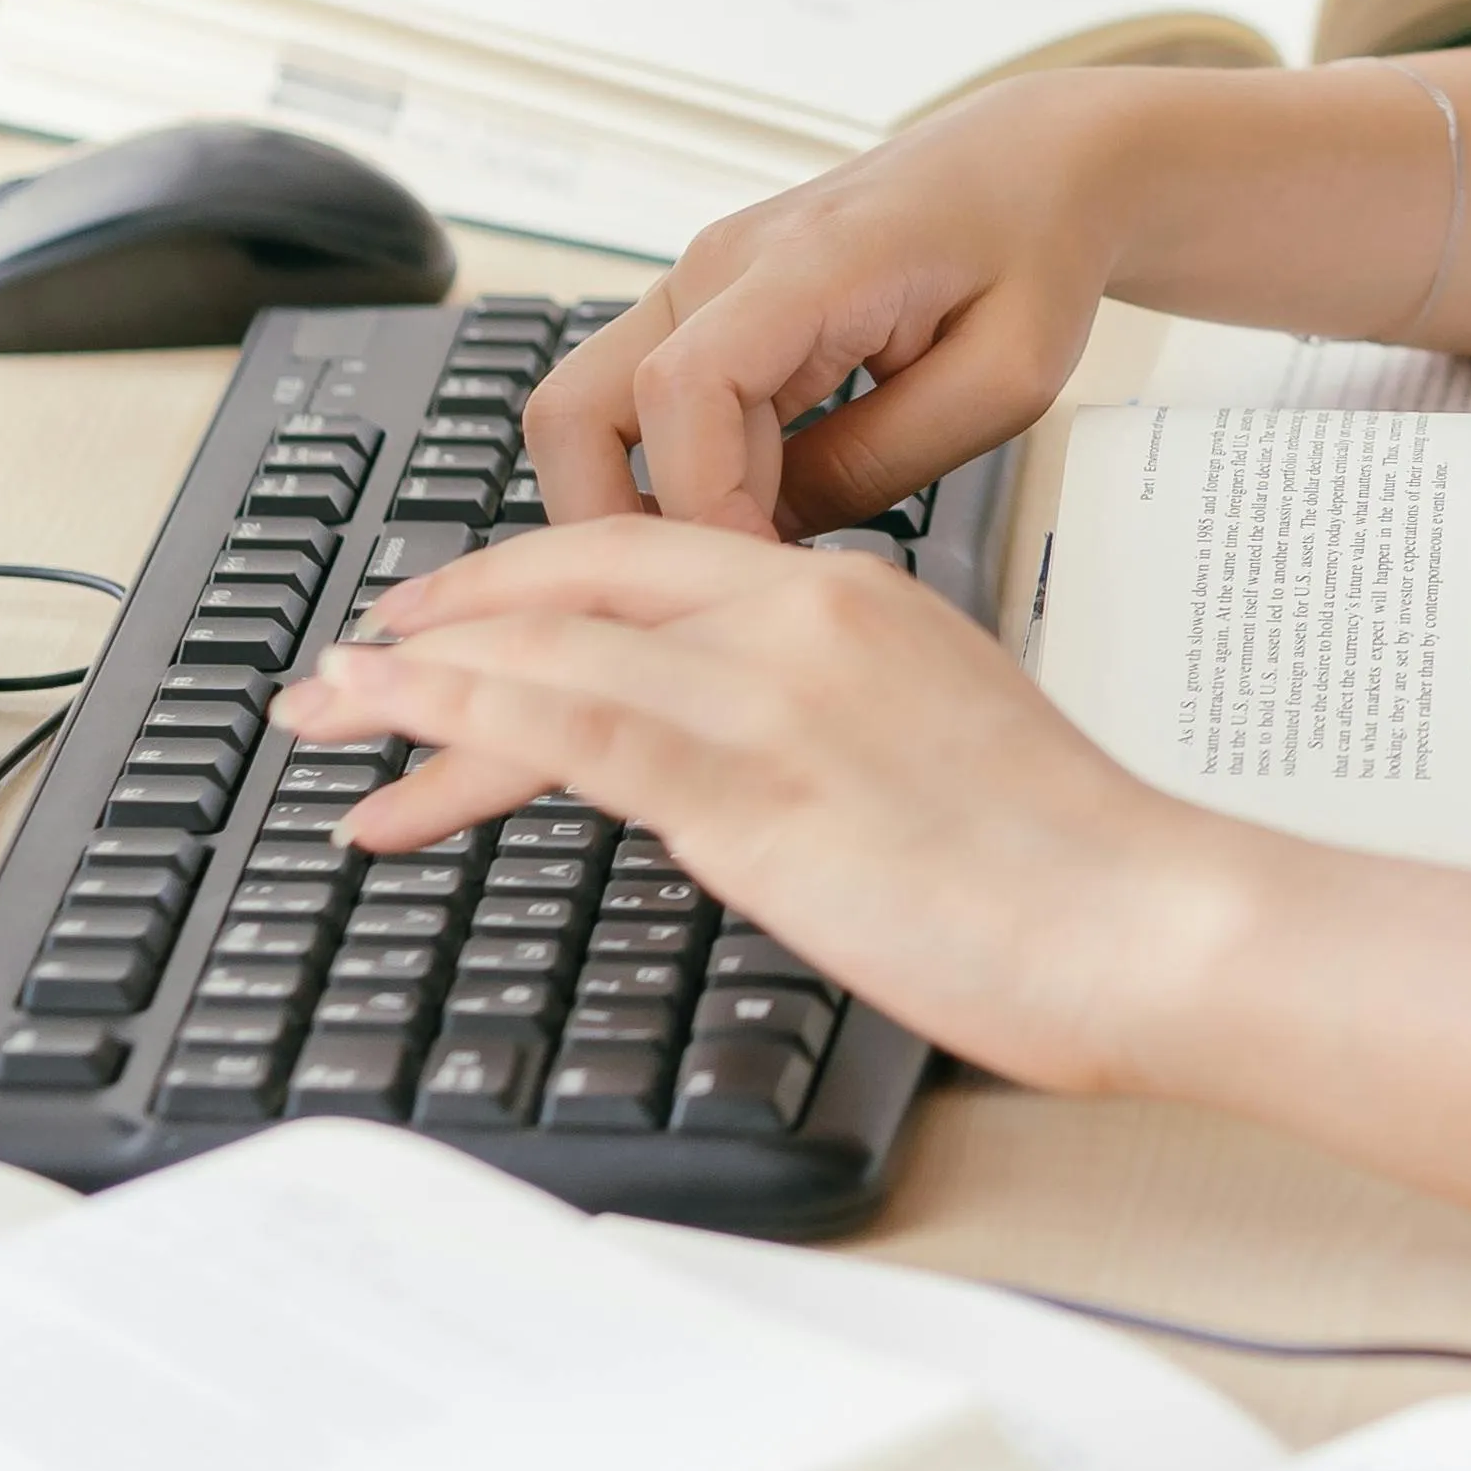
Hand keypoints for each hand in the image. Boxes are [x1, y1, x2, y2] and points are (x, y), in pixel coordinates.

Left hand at [277, 515, 1243, 1096]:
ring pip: (547, 643)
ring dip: (413, 672)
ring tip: (326, 706)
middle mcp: (804, 614)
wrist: (1144, 916)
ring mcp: (769, 689)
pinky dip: (457, 714)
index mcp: (858, 599)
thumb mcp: (944, 750)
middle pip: (580, 576)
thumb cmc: (1075, 868)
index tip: (459, 619)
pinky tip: (392, 731)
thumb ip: (841, 737)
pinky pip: (565, 721)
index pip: (657, 555)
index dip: (534, 580)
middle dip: (448, 617)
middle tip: (354, 661)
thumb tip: (762, 787)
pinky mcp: (747, 778)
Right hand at [526, 75, 1152, 539]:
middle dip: (611, 521)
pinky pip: (641, 407)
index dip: (701, 501)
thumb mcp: (1003, 380)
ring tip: (734, 561)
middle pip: (576, 408)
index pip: (685, 389)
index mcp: (809, 261)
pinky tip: (750, 517)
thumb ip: (880, 462)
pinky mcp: (707, 311)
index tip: (757, 573)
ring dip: (636, 501)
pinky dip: (669, 474)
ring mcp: (701, 283)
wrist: (1034, 164)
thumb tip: (770, 535)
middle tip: (707, 594)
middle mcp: (723, 263)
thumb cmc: (1034, 250)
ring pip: (589, 414)